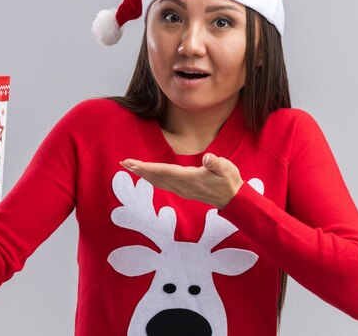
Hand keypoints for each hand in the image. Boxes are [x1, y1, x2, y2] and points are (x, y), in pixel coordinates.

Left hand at [119, 153, 242, 208]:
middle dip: (139, 169)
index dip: (149, 167)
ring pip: (157, 181)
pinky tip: (145, 174)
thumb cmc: (230, 182)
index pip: (165, 172)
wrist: (234, 200)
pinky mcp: (183, 190)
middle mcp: (182, 186)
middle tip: (124, 162)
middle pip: (156, 177)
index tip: (135, 164)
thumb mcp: (227, 169)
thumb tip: (208, 158)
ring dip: (143, 173)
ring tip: (130, 166)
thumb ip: (216, 163)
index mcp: (190, 179)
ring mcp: (181, 190)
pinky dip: (151, 178)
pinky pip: (162, 184)